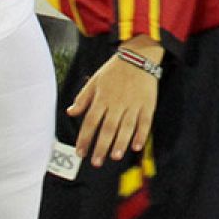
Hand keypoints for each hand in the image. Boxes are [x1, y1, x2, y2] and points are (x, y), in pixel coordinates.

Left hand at [68, 47, 159, 166]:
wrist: (139, 56)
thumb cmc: (114, 70)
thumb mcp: (94, 80)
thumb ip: (82, 98)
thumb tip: (70, 112)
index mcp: (102, 98)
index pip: (91, 122)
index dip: (85, 138)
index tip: (80, 153)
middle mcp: (117, 103)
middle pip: (108, 128)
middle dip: (101, 146)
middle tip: (96, 162)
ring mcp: (133, 104)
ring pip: (126, 127)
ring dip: (120, 143)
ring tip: (114, 156)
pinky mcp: (147, 104)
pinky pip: (145, 122)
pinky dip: (141, 134)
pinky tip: (137, 146)